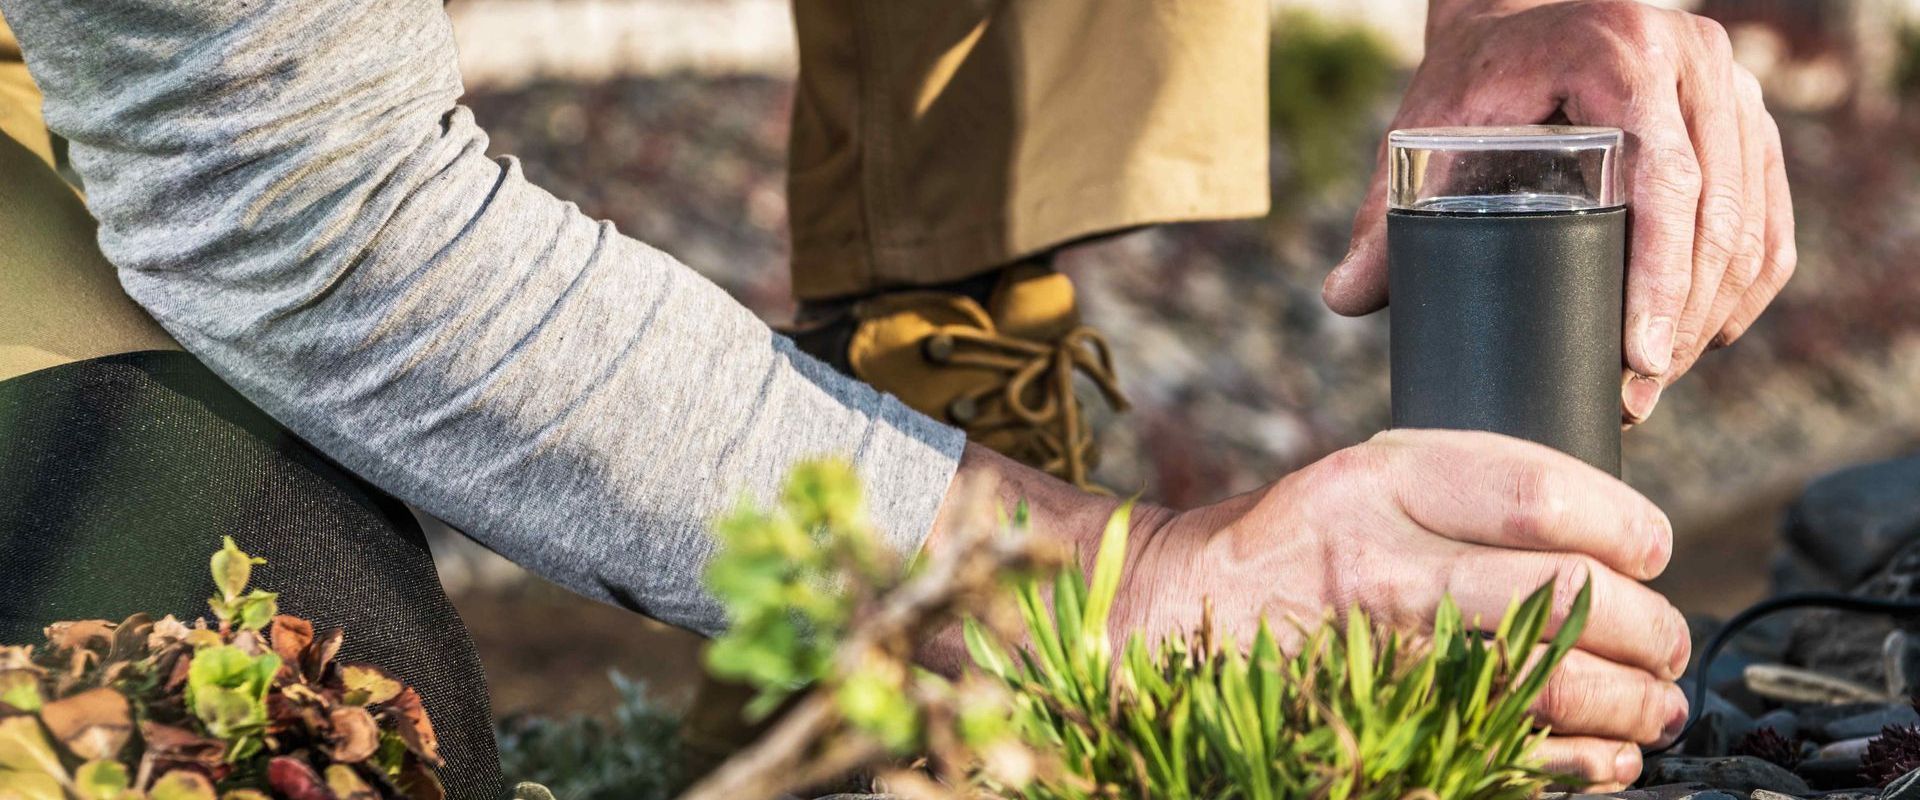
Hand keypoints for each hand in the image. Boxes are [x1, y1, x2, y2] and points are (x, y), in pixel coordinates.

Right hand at [1111, 430, 1688, 787]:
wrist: (1182, 616)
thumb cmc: (1292, 544)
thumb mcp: (1361, 476)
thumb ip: (1464, 487)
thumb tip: (1609, 530)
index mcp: (1378, 483)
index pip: (1541, 495)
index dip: (1627, 526)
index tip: (1651, 548)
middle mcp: (1380, 564)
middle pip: (1564, 593)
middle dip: (1650, 625)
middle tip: (1669, 638)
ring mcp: (1379, 654)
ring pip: (1553, 683)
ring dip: (1634, 702)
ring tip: (1657, 702)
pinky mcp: (1382, 723)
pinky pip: (1512, 757)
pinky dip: (1584, 766)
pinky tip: (1608, 757)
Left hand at [1326, 0, 1796, 424]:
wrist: (1518, 20)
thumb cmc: (1470, 78)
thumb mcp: (1425, 130)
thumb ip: (1387, 213)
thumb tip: (1344, 299)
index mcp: (1619, 54)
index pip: (1664, 180)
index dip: (1659, 279)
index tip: (1638, 358)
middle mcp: (1692, 60)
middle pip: (1718, 211)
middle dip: (1684, 316)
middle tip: (1640, 392)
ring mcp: (1730, 85)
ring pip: (1752, 218)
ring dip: (1715, 309)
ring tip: (1661, 378)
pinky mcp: (1747, 114)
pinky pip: (1770, 210)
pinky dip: (1748, 278)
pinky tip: (1712, 333)